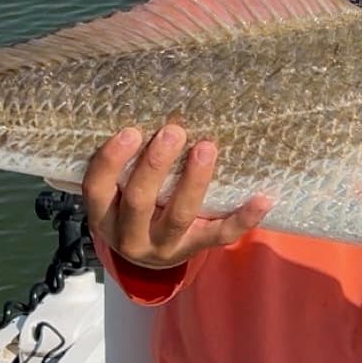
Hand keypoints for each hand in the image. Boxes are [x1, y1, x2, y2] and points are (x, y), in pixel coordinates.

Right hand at [83, 124, 272, 269]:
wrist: (148, 257)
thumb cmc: (130, 207)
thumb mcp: (114, 193)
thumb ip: (120, 164)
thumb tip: (140, 105)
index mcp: (104, 217)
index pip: (97, 189)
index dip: (111, 161)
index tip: (130, 131)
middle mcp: (131, 237)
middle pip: (139, 202)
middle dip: (156, 165)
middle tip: (173, 131)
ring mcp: (165, 247)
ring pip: (179, 216)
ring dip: (194, 181)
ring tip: (206, 148)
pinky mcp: (195, 249)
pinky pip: (221, 234)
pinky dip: (244, 217)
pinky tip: (264, 198)